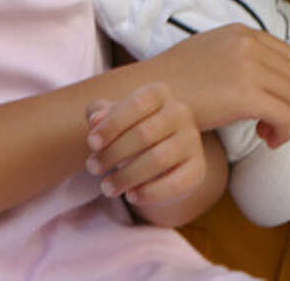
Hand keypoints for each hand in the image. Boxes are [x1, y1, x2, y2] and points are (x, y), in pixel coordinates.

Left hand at [84, 83, 207, 206]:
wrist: (158, 161)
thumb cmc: (128, 132)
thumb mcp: (112, 119)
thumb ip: (99, 114)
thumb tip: (95, 119)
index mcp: (160, 93)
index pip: (138, 103)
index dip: (113, 124)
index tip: (91, 143)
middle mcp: (181, 112)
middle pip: (145, 133)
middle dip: (113, 153)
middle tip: (92, 168)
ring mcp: (192, 140)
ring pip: (158, 159)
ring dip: (127, 176)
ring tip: (107, 187)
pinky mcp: (198, 169)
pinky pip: (175, 183)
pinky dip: (149, 192)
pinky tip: (131, 195)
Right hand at [139, 23, 289, 145]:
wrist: (146, 96)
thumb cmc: (172, 81)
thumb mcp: (206, 51)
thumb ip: (234, 54)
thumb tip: (257, 71)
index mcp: (239, 33)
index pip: (284, 54)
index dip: (281, 80)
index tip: (267, 99)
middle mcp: (248, 45)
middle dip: (284, 100)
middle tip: (265, 121)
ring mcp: (248, 69)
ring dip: (284, 117)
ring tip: (264, 132)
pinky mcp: (247, 96)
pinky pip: (284, 116)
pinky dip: (284, 131)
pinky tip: (268, 140)